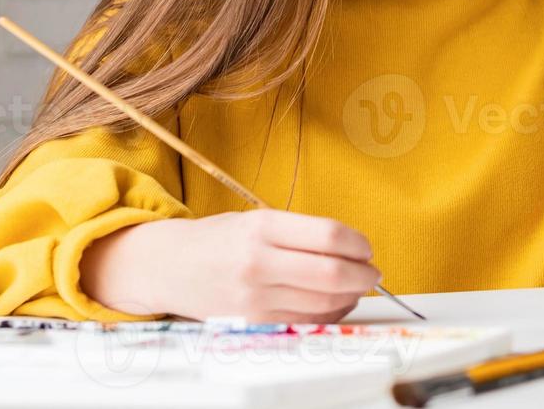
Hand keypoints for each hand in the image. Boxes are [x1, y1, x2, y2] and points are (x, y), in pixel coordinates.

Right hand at [81, 210, 380, 322]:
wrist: (170, 266)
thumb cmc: (219, 239)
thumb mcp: (257, 220)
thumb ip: (301, 233)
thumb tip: (352, 250)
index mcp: (263, 228)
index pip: (329, 236)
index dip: (359, 244)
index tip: (367, 248)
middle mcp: (259, 262)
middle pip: (332, 273)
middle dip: (364, 275)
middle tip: (373, 273)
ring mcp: (255, 297)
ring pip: (324, 303)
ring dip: (350, 297)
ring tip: (355, 287)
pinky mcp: (253, 322)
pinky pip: (306, 322)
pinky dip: (329, 314)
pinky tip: (334, 303)